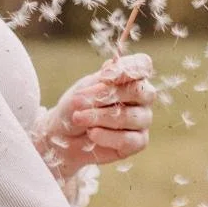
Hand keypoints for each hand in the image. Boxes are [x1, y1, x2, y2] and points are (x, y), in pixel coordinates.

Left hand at [39, 53, 155, 181]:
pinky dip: (107, 136)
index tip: (103, 76)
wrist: (65, 136)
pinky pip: (129, 140)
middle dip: (107, 95)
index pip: (143, 64)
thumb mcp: (83, 89)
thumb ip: (100, 80)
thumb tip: (112, 66)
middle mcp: (142, 98)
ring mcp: (142, 120)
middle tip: (80, 101)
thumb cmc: (76, 108)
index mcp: (131, 77)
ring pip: (131, 117)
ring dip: (100, 117)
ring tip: (78, 118)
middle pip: (140, 91)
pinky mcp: (138, 142)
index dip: (127, 69)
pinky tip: (92, 133)